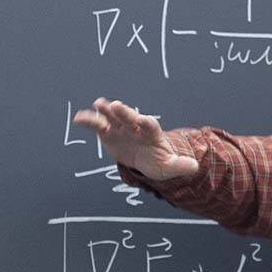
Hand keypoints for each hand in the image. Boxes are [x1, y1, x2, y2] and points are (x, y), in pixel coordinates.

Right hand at [72, 98, 198, 180]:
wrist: (146, 161)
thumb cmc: (158, 161)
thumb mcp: (170, 167)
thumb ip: (180, 165)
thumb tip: (194, 167)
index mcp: (151, 133)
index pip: (149, 125)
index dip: (146, 122)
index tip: (142, 121)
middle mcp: (135, 126)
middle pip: (130, 117)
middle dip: (124, 112)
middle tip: (116, 105)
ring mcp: (120, 128)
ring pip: (113, 117)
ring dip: (106, 111)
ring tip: (97, 105)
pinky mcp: (108, 132)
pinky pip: (97, 125)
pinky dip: (88, 120)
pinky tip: (77, 119)